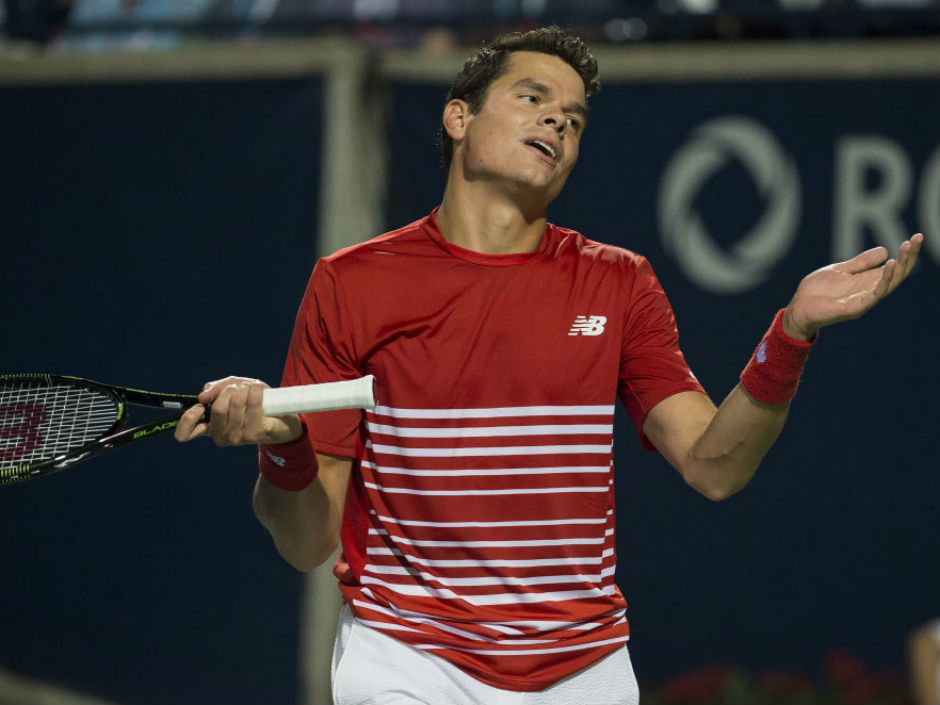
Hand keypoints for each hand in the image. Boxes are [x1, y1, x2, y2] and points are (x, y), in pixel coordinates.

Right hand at [174, 376, 303, 445]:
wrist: (281, 417)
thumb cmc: (253, 402)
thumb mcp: (232, 389)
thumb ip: (216, 389)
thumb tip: (203, 396)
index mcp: (210, 426)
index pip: (185, 433)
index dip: (187, 419)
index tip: (200, 406)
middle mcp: (220, 436)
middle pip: (217, 408)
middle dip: (229, 390)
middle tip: (239, 388)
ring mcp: (237, 437)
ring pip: (235, 403)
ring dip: (245, 388)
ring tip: (252, 389)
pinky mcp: (253, 433)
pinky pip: (252, 403)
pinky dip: (256, 391)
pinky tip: (260, 392)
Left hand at [783, 233, 923, 340]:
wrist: (798, 308)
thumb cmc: (817, 292)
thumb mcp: (840, 270)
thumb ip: (861, 262)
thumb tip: (885, 250)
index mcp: (867, 281)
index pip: (893, 267)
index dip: (906, 253)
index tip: (916, 237)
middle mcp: (870, 291)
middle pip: (897, 274)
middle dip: (908, 257)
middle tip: (917, 239)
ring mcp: (863, 300)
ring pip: (889, 284)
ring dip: (899, 267)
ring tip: (905, 250)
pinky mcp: (854, 308)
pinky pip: (873, 295)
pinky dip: (884, 281)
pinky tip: (889, 266)